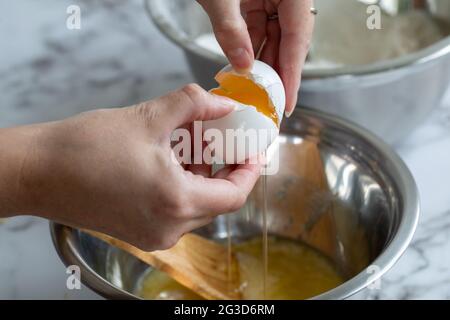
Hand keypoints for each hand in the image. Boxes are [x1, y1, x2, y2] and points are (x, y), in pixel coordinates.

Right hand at [0, 84, 260, 250]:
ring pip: (197, 207)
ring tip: (195, 146)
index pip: (234, 195)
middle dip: (225, 170)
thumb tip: (222, 105)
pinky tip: (172, 161)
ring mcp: (153, 235)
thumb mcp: (148, 117)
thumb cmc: (85, 148)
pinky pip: (176, 212)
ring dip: (203, 177)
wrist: (38, 172)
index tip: (253, 152)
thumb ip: (193, 105)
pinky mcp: (138, 232)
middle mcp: (169, 227)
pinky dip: (183, 188)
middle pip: (218, 202)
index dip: (249, 172)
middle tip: (224, 141)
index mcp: (176, 202)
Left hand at [197, 0, 314, 116]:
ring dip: (261, 64)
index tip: (287, 103)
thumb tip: (242, 65)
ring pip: (273, 38)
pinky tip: (242, 69)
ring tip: (253, 92)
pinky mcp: (257, 0)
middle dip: (277, 73)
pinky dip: (249, 50)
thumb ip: (231, 28)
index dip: (293, 73)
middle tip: (269, 104)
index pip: (298, 37)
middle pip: (288, 41)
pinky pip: (258, 30)